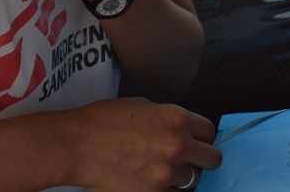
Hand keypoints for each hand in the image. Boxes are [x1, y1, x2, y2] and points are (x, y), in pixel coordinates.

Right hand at [65, 98, 222, 191]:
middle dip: (202, 158)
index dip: (201, 135)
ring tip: (160, 169)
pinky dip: (164, 189)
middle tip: (188, 158)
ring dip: (181, 176)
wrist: (76, 145)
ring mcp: (166, 174)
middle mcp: (177, 146)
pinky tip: (149, 180)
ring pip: (192, 181)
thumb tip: (181, 130)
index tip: (195, 139)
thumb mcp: (141, 106)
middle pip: (213, 159)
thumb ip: (167, 119)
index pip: (209, 130)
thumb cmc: (103, 120)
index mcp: (176, 119)